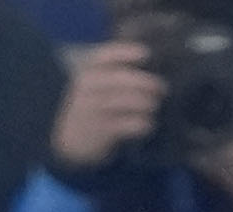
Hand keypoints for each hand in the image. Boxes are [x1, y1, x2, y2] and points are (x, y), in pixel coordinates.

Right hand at [49, 38, 162, 167]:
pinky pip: (126, 125)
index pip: (106, 56)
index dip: (126, 53)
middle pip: (121, 79)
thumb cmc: (92, 105)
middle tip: (162, 88)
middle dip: (146, 82)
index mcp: (89, 71)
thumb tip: (151, 67)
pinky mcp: (101, 130)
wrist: (70, 137)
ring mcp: (93, 109)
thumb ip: (116, 73)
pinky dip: (141, 124)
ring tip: (154, 106)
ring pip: (124, 102)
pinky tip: (148, 124)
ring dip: (145, 103)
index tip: (146, 54)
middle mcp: (89, 88)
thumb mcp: (96, 84)